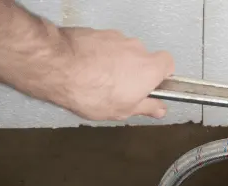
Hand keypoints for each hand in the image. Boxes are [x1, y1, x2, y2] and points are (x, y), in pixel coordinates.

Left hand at [53, 28, 174, 120]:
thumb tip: (159, 108)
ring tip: (98, 80)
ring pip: (122, 51)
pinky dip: (98, 55)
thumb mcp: (123, 111)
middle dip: (135, 71)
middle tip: (122, 88)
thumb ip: (147, 107)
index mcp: (150, 69)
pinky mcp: (96, 32)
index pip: (169, 64)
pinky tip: (85, 69)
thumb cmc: (91, 90)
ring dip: (115, 63)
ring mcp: (116, 37)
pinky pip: (103, 45)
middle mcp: (137, 48)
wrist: (58, 66)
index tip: (153, 87)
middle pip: (143, 58)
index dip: (162, 75)